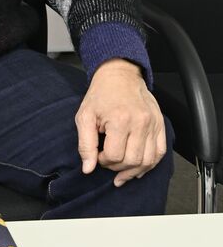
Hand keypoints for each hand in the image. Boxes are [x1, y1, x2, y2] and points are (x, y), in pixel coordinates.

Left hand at [75, 58, 166, 186]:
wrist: (120, 75)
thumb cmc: (101, 94)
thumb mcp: (84, 116)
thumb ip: (85, 145)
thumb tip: (88, 169)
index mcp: (121, 119)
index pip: (114, 156)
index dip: (102, 160)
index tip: (97, 154)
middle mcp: (140, 122)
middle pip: (132, 161)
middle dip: (116, 167)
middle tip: (107, 160)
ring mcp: (153, 124)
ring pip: (148, 161)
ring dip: (133, 170)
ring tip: (121, 171)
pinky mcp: (160, 125)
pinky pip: (159, 153)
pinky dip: (149, 164)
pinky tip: (137, 168)